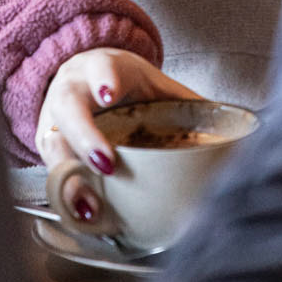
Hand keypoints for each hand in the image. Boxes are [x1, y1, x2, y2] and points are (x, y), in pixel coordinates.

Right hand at [35, 48, 201, 226]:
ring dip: (69, 176)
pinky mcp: (47, 143)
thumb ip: (187, 104)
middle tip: (106, 163)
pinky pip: (49, 169)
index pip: (101, 68)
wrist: (82, 75)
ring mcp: (54, 115)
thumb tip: (234, 133)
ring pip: (52, 142)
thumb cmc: (123, 83)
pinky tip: (81, 214)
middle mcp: (72, 88)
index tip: (109, 94)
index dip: (104, 80)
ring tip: (90, 207)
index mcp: (102, 67)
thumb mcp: (154, 84)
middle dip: (85, 136)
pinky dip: (64, 193)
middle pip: (69, 107)